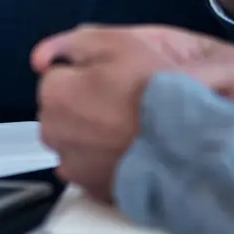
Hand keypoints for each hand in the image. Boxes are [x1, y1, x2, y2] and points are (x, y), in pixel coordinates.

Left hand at [32, 25, 233, 201]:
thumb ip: (70, 44)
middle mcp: (54, 135)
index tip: (115, 77)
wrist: (194, 142)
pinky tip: (131, 150)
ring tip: (130, 126)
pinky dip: (104, 159)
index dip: (87, 74)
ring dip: (91, 132)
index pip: (56, 77)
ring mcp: (73, 168)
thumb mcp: (117, 42)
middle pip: (62, 111)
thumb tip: (39, 59)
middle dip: (84, 103)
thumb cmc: (157, 86)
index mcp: (55, 95)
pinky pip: (90, 167)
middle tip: (125, 100)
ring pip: (74, 140)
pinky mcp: (95, 191)